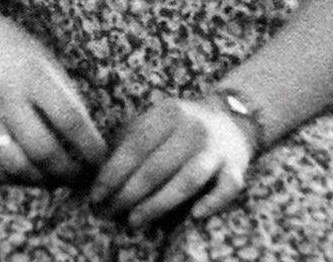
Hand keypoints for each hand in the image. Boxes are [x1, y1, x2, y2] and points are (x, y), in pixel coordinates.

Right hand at [0, 4, 106, 186]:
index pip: (70, 120)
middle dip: (69, 172)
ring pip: (16, 166)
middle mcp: (5, 94)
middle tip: (80, 176)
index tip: (99, 159)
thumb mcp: (40, 55)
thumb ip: (63, 90)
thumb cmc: (4, 41)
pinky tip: (22, 174)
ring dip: (41, 181)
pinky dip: (8, 179)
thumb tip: (86, 133)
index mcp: (32, 72)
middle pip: (44, 151)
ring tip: (54, 179)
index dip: (89, 147)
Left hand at [89, 95, 252, 227]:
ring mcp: (216, 149)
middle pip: (157, 165)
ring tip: (134, 220)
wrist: (231, 119)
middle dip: (129, 192)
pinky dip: (212, 202)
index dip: (113, 171)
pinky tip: (194, 215)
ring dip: (158, 203)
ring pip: (187, 180)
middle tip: (110, 211)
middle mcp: (193, 128)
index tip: (96, 193)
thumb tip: (99, 169)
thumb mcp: (157, 119)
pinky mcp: (236, 168)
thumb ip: (132, 138)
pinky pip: (226, 188)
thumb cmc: (182, 125)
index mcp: (168, 112)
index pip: (136, 144)